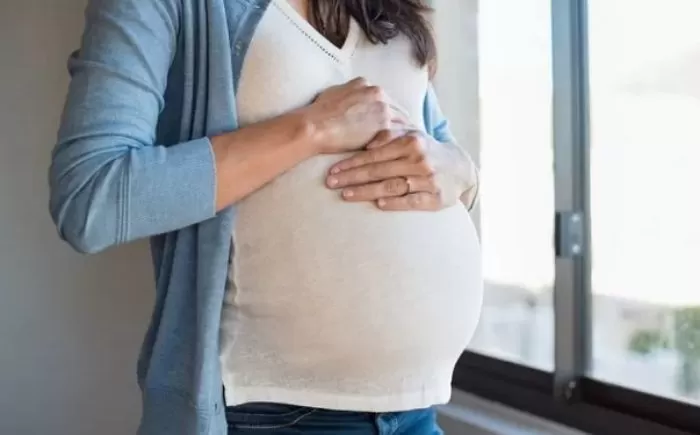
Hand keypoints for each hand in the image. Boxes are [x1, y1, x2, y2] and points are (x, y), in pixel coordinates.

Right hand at [300, 77, 406, 154]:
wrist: (315, 126)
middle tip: (404, 134)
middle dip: (398, 121)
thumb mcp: (334, 93)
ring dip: (402, 132)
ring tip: (406, 144)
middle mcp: (377, 93)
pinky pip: (397, 134)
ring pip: (400, 121)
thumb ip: (349, 94)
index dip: (386, 110)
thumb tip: (351, 98)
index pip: (383, 98)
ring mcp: (382, 108)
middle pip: (396, 108)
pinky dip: (398, 141)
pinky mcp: (383, 126)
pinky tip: (399, 150)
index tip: (389, 120)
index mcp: (365, 84)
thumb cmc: (318, 112)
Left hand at [326, 130, 476, 210]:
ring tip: (345, 194)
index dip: (352, 162)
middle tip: (331, 183)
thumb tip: (366, 140)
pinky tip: (378, 204)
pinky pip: (411, 201)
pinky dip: (394, 202)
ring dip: (366, 191)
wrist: (460, 168)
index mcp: (411, 141)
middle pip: (379, 170)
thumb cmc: (427, 151)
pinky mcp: (435, 198)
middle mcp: (419, 159)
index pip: (375, 153)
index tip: (333, 169)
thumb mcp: (411, 137)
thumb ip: (389, 136)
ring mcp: (427, 179)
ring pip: (391, 186)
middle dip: (352, 177)